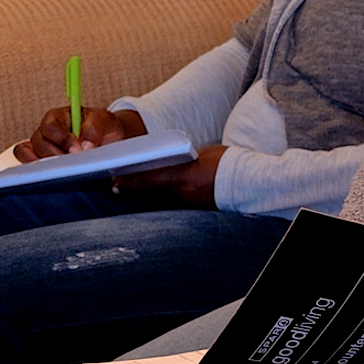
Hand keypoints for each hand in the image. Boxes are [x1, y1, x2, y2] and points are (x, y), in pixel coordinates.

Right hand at [16, 107, 145, 160]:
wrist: (109, 140)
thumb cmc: (103, 127)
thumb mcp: (105, 120)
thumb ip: (94, 128)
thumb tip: (85, 146)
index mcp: (59, 117)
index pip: (50, 127)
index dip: (63, 140)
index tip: (78, 150)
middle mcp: (47, 131)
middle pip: (39, 143)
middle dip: (56, 155)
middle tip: (73, 163)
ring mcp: (42, 146)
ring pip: (32, 155)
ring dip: (48, 164)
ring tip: (66, 170)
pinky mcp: (40, 160)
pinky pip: (28, 163)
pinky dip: (37, 170)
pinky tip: (52, 175)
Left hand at [110, 144, 224, 207]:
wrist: (248, 182)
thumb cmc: (226, 163)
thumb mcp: (201, 155)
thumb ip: (182, 160)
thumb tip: (170, 163)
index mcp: (181, 176)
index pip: (147, 180)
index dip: (129, 183)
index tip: (115, 184)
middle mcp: (181, 192)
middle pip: (150, 192)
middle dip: (133, 190)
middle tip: (117, 188)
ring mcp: (189, 202)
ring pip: (160, 199)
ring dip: (147, 195)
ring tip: (133, 192)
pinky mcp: (196, 208)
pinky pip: (173, 203)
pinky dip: (163, 199)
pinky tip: (160, 197)